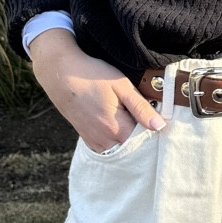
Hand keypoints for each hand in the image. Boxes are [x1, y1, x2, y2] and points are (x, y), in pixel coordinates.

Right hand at [28, 28, 164, 151]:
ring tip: (133, 118)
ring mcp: (95, 142)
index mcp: (116, 128)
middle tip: (148, 117)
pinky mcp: (89, 140)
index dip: (156, 131)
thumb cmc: (92, 76)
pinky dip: (118, 140)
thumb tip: (160, 126)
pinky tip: (120, 124)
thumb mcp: (121, 86)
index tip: (160, 119)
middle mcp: (105, 141)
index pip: (146, 141)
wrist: (60, 75)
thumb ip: (141, 108)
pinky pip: (110, 147)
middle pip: (134, 147)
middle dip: (145, 136)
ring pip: (122, 148)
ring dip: (131, 138)